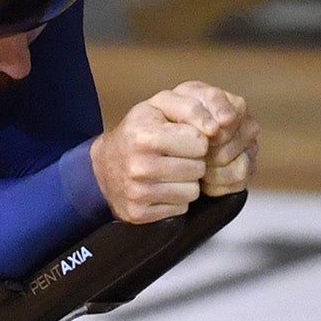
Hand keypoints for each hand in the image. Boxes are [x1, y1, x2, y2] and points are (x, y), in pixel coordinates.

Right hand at [90, 81, 258, 222]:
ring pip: (192, 192)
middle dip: (192, 161)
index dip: (196, 139)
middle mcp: (139, 165)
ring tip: (168, 172)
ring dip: (186, 182)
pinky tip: (161, 188)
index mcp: (144, 135)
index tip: (183, 138)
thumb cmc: (139, 131)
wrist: (105, 165)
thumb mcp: (160, 106)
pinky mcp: (138, 213)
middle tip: (175, 156)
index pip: (200, 142)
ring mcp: (137, 192)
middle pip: (198, 168)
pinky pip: (180, 209)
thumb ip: (191, 108)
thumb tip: (215, 127)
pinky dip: (176, 199)